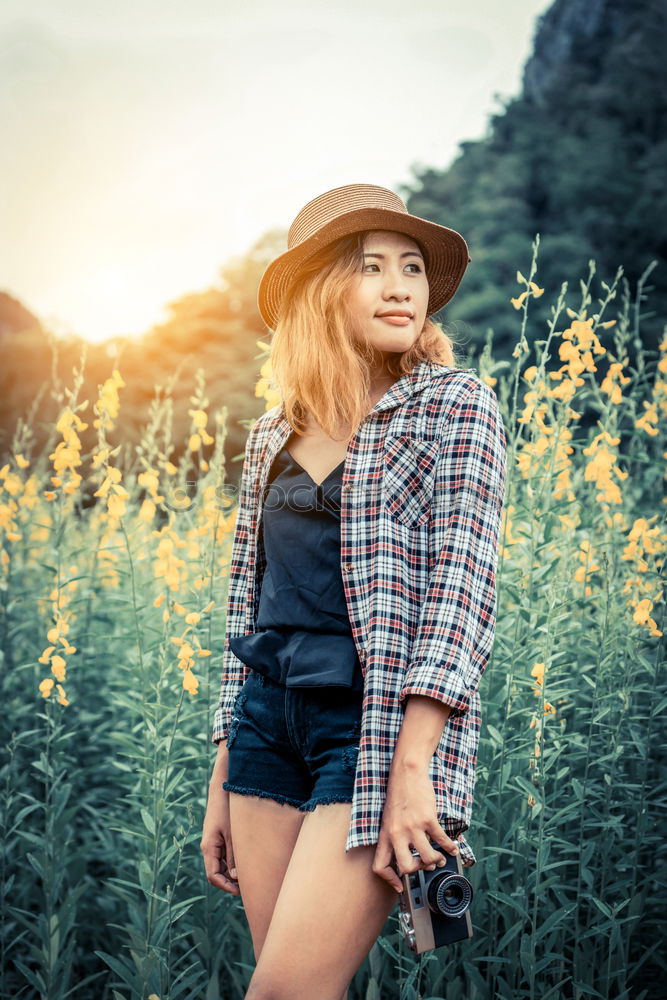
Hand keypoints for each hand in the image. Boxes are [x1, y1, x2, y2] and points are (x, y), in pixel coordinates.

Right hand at [200, 757, 239, 895]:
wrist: (223, 788)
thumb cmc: (228, 809)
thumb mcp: (233, 834)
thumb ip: (234, 856)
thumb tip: (236, 878)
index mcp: (209, 847)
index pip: (213, 876)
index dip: (226, 886)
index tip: (241, 892)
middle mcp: (209, 847)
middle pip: (217, 872)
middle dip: (231, 882)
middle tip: (249, 887)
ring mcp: (214, 842)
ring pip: (222, 865)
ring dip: (233, 872)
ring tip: (251, 877)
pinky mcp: (220, 837)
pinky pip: (225, 855)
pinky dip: (234, 862)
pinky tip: (247, 863)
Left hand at [372, 765, 460, 892]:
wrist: (406, 774)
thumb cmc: (398, 795)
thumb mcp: (389, 818)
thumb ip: (394, 836)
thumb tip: (405, 853)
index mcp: (385, 835)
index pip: (380, 866)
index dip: (390, 880)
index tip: (400, 886)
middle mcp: (397, 833)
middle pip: (406, 868)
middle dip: (418, 871)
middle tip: (425, 867)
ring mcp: (412, 827)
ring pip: (427, 858)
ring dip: (437, 861)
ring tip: (440, 858)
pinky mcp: (427, 819)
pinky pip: (441, 840)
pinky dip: (450, 847)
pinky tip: (452, 848)